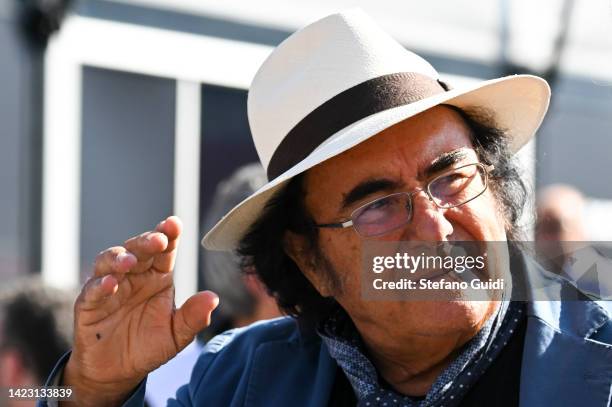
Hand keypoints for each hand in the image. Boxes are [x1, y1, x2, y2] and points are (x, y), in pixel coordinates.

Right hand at [62, 216, 218, 405]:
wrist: (118, 372)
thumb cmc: (149, 346)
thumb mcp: (177, 335)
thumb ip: (193, 317)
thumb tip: (214, 298)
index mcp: (157, 277)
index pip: (165, 251)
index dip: (169, 235)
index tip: (175, 223)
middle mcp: (134, 276)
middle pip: (138, 249)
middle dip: (147, 241)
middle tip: (159, 239)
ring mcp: (110, 287)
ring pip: (110, 261)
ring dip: (120, 257)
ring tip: (131, 261)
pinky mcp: (89, 304)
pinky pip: (92, 289)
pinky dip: (101, 284)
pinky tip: (111, 284)